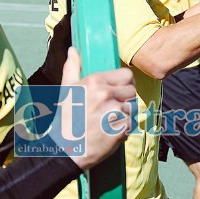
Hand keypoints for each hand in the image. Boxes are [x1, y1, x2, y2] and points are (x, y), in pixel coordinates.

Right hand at [61, 48, 135, 169]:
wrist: (67, 149)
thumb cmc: (67, 119)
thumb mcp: (67, 90)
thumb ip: (72, 68)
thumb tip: (73, 49)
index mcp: (94, 82)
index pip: (127, 75)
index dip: (124, 83)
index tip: (118, 90)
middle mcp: (106, 94)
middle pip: (132, 90)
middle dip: (124, 98)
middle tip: (111, 108)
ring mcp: (115, 111)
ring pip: (132, 107)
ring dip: (124, 114)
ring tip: (107, 120)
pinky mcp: (122, 127)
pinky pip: (131, 123)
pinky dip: (123, 128)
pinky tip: (109, 131)